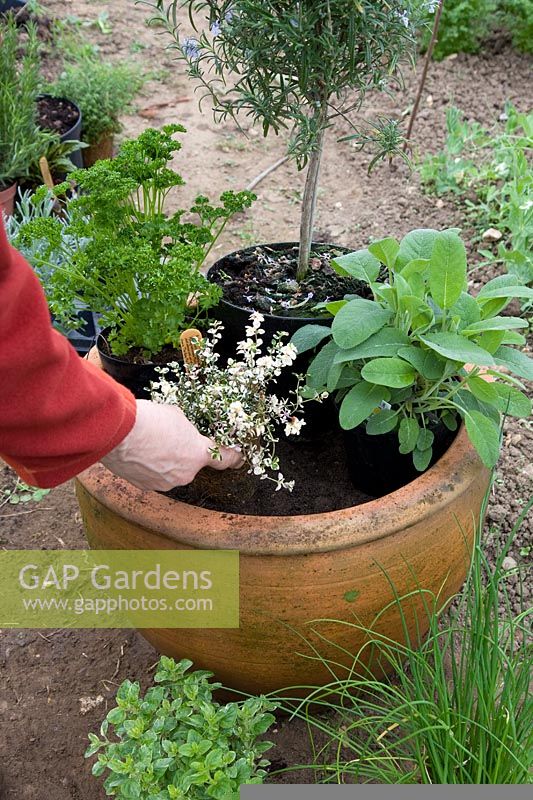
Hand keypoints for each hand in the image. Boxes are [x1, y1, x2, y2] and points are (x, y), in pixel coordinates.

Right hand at [101, 400, 243, 490]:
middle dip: (184, 453)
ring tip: (150, 443)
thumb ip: (187, 429)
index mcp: (198, 454)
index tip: (237, 457)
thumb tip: (183, 432)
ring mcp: (165, 483)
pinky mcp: (145, 486)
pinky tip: (140, 452)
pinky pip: (153, 476)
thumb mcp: (178, 415)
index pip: (224, 459)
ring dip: (165, 460)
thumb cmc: (149, 419)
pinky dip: (149, 467)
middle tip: (170, 438)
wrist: (118, 432)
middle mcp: (185, 474)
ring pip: (172, 471)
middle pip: (192, 465)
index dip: (232, 457)